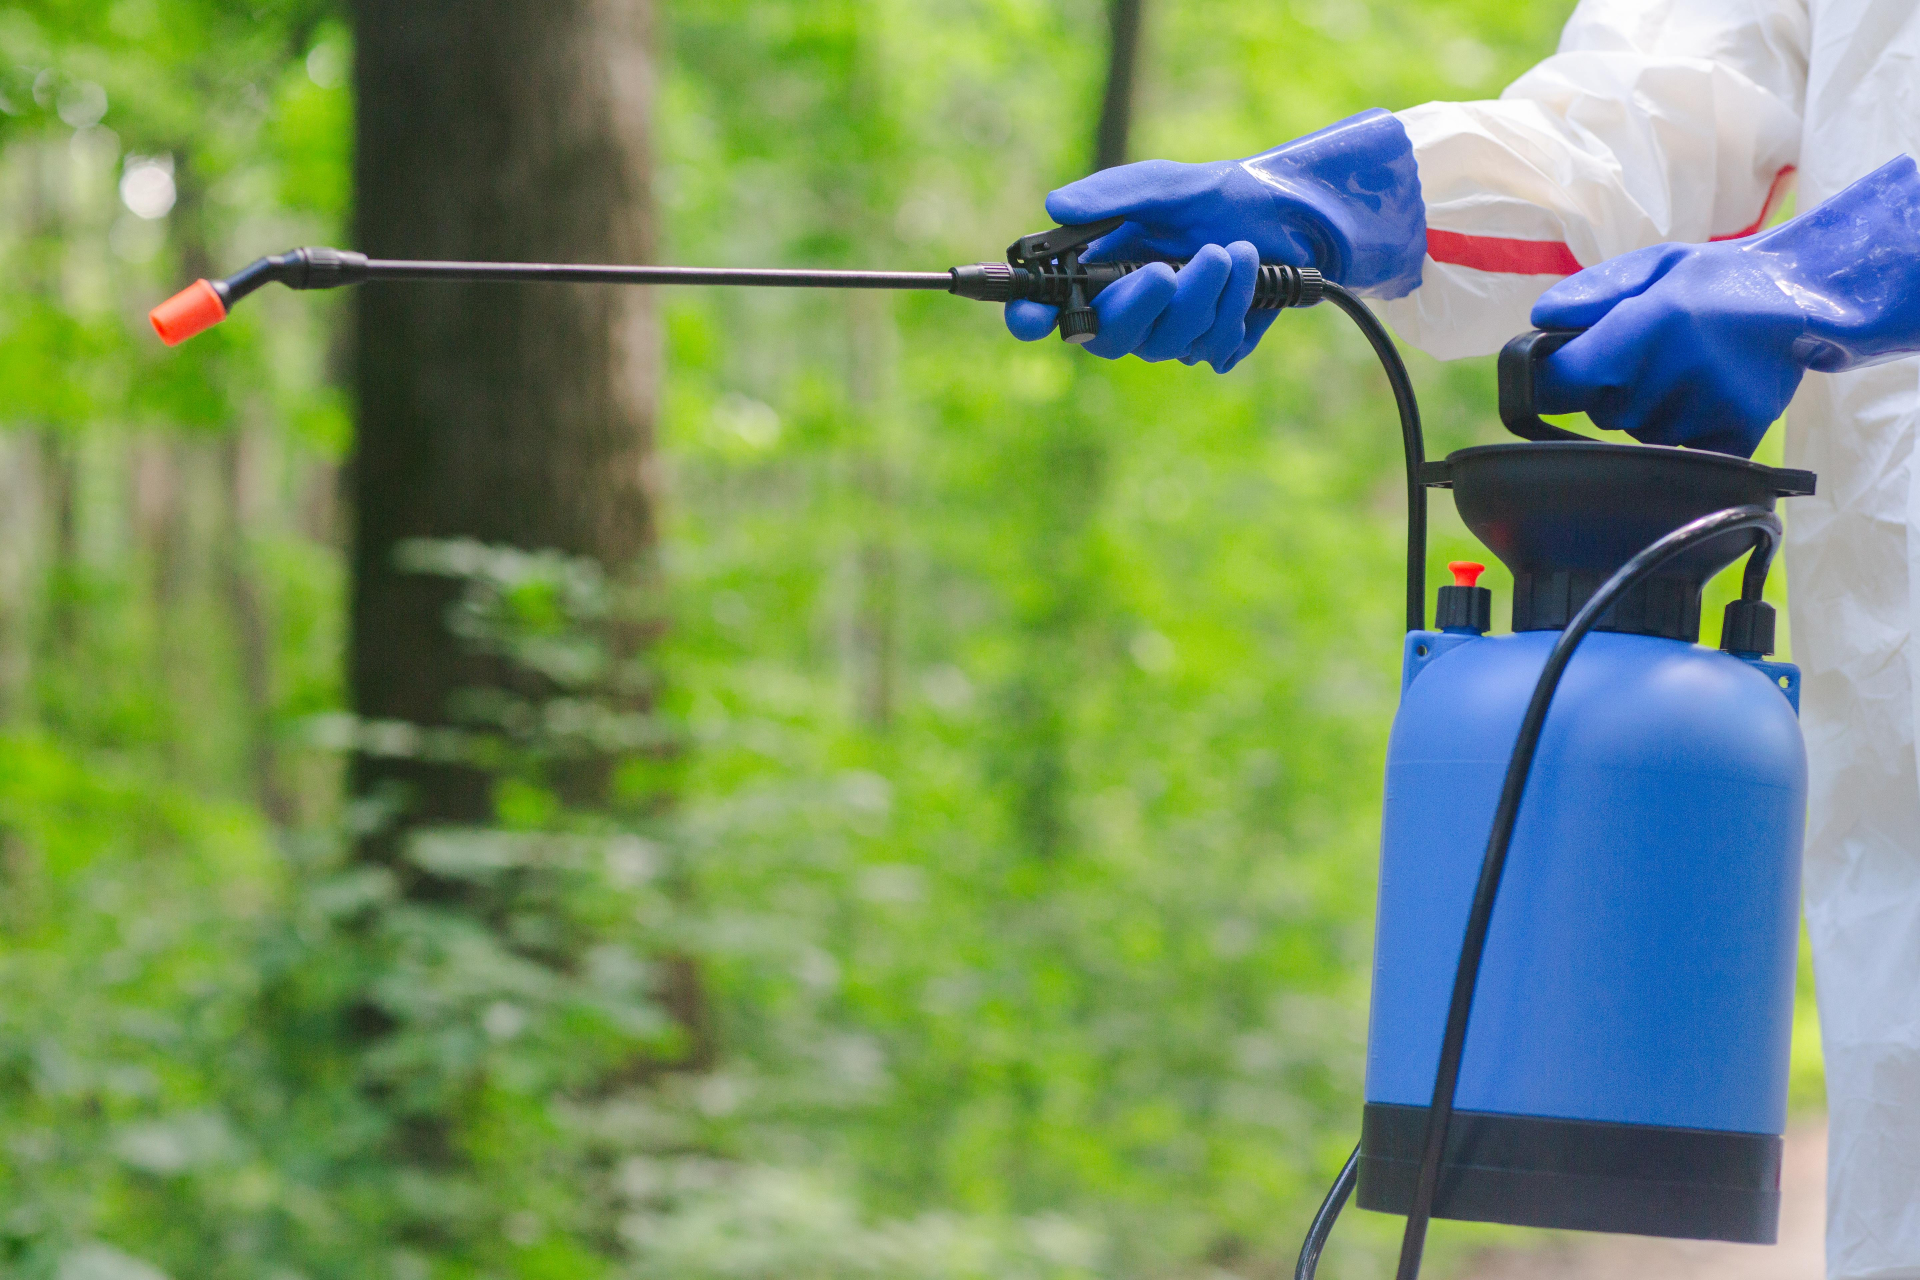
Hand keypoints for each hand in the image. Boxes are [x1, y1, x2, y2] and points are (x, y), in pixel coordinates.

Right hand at [1005, 107, 1425, 371]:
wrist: (1289, 214)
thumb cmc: (1219, 196)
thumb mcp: (1164, 184)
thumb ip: (1112, 195)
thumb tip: (1055, 204)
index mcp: (1098, 270)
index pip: (1048, 309)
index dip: (1030, 320)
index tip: (1031, 317)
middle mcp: (1128, 310)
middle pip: (1107, 340)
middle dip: (1141, 305)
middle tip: (1166, 271)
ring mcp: (1170, 335)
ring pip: (1168, 343)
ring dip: (1204, 293)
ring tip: (1229, 250)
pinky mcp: (1213, 345)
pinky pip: (1213, 346)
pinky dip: (1236, 303)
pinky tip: (1248, 270)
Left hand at [1533, 155, 1919, 456]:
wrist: (1806, 298)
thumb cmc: (1717, 279)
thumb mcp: (1654, 266)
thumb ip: (1591, 292)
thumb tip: (1538, 322)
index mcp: (1646, 328)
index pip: (1561, 382)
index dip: (1549, 382)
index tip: (1559, 373)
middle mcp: (1673, 375)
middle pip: (1600, 412)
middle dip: (1610, 389)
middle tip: (1650, 355)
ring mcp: (1707, 412)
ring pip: (1639, 434)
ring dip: (1649, 411)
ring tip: (1685, 372)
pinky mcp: (1735, 438)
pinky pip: (1679, 455)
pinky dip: (1682, 434)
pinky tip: (1702, 400)